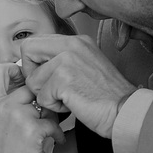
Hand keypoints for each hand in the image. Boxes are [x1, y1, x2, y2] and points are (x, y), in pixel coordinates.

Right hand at [0, 63, 64, 152]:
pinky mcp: (32, 129)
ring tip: (51, 130)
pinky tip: (55, 141)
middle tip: (48, 110)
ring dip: (52, 115)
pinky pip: (53, 122)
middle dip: (42, 97)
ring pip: (44, 103)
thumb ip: (3, 109)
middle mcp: (1, 106)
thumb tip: (24, 94)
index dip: (15, 70)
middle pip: (29, 84)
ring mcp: (16, 116)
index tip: (26, 82)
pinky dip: (57, 133)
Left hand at [20, 33, 137, 137]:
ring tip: (68, 98)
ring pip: (33, 79)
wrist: (125, 111)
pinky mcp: (64, 79)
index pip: (36, 42)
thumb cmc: (107, 96)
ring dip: (46, 96)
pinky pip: (41, 97)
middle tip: (48, 88)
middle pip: (27, 49)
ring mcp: (67, 60)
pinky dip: (54, 107)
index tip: (45, 78)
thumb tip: (36, 66)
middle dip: (32, 74)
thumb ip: (62, 60)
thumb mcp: (85, 66)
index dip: (33, 62)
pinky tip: (73, 105)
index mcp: (77, 41)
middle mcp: (72, 45)